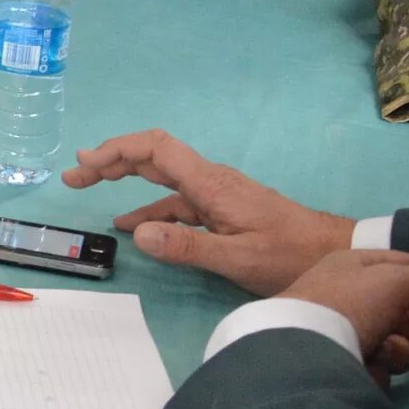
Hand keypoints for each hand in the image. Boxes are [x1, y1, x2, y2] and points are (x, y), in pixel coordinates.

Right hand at [60, 128, 354, 293]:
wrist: (335, 254)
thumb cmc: (292, 256)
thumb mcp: (239, 259)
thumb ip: (187, 247)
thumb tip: (135, 233)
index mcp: (210, 184)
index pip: (156, 149)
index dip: (117, 150)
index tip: (87, 163)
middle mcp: (209, 180)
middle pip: (152, 157)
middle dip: (110, 160)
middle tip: (73, 175)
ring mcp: (216, 194)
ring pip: (161, 177)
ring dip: (125, 180)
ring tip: (88, 187)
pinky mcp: (221, 211)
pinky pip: (176, 202)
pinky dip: (148, 208)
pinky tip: (131, 224)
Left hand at [284, 249, 408, 371]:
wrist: (304, 353)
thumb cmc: (349, 304)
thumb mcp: (391, 280)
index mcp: (353, 264)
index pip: (402, 262)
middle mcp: (347, 295)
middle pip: (401, 308)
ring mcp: (343, 330)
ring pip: (394, 342)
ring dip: (395, 350)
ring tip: (380, 350)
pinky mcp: (341, 362)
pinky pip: (377, 365)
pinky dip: (376, 368)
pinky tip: (363, 367)